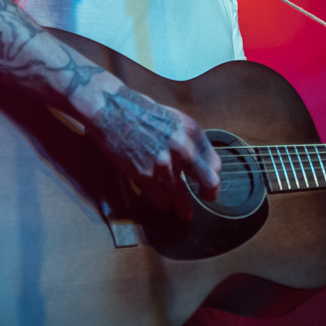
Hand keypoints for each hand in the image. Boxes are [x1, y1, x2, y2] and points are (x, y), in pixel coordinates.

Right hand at [91, 85, 220, 219]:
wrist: (112, 111)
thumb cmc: (142, 112)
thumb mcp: (174, 119)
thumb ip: (189, 138)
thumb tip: (201, 159)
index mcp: (191, 131)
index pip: (213, 160)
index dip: (213, 172)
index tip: (210, 180)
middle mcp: (182, 148)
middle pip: (207, 180)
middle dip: (209, 193)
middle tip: (209, 199)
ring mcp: (164, 163)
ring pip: (180, 194)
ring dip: (183, 207)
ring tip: (186, 214)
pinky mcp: (144, 174)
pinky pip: (158, 196)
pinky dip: (161, 202)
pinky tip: (164, 206)